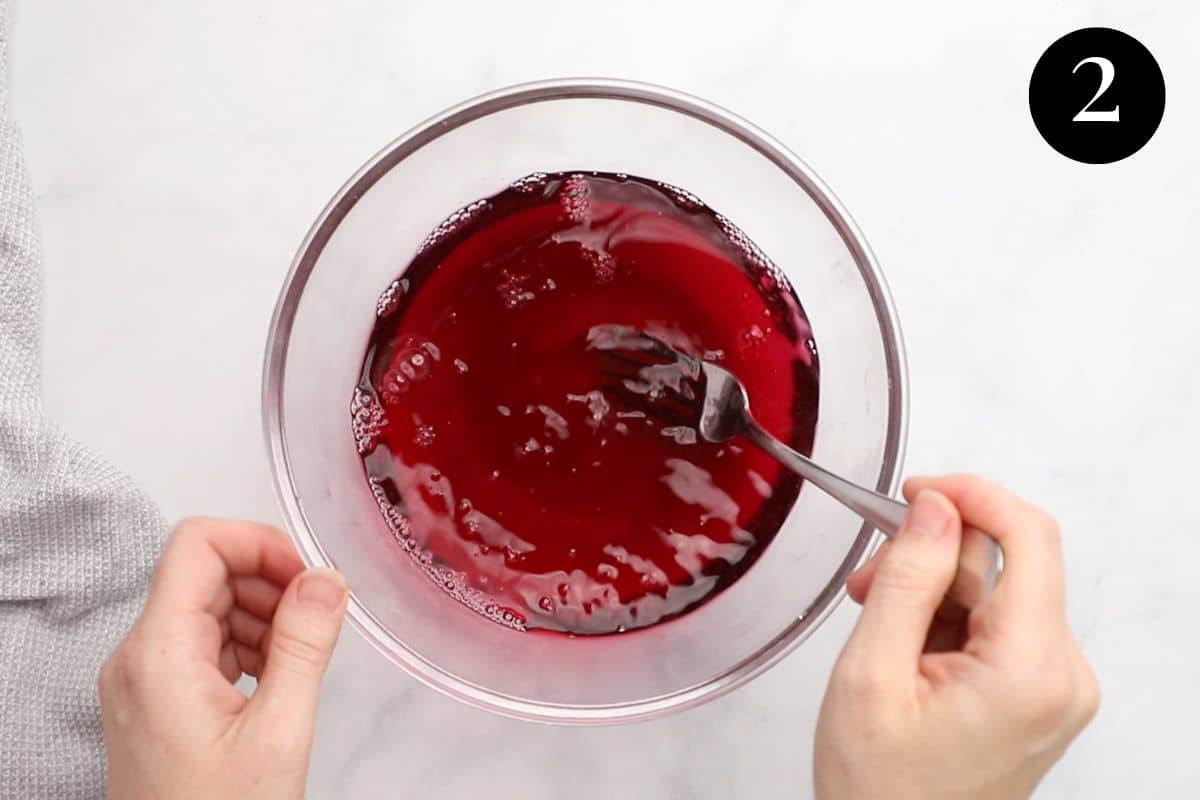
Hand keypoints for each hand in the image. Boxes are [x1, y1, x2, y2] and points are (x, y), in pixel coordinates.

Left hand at [99, 518, 347, 799]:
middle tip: (318, 618)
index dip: (259, 542)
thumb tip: (325, 579)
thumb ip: (303, 645)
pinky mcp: (157, 701)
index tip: (307, 572)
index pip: (197, 544)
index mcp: (158, 654)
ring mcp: (143, 680)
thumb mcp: (279, 731)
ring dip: (263, 615)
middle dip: (270, 583)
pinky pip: (203, 643)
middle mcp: (138, 658)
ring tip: (300, 657)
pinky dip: (247, 645)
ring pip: (207, 606)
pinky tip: (277, 677)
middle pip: (205, 573)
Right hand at [814, 475, 1098, 799]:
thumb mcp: (872, 671)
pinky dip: (946, 621)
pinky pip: (997, 626)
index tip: (915, 491)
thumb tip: (934, 505)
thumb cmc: (880, 789)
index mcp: (1030, 668)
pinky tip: (903, 646)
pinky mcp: (1038, 695)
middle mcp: (1062, 675)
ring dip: (932, 591)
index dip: (971, 495)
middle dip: (932, 556)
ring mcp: (1055, 688)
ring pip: (997, 593)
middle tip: (868, 580)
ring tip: (876, 623)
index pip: (1030, 536)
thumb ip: (909, 577)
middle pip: (1008, 564)